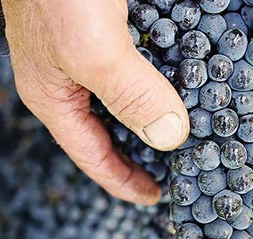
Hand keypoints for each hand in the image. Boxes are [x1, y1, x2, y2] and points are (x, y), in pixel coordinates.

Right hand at [1, 0, 188, 204]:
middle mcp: (73, 78)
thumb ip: (129, 94)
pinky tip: (196, 81)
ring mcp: (93, 52)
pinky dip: (171, 77)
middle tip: (182, 169)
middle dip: (145, 151)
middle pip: (113, 130)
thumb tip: (170, 136)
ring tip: (195, 131)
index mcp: (56, 96)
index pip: (92, 155)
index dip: (124, 180)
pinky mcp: (114, 28)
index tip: (157, 196)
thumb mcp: (92, 50)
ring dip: (161, 114)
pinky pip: (147, 63)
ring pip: (132, 96)